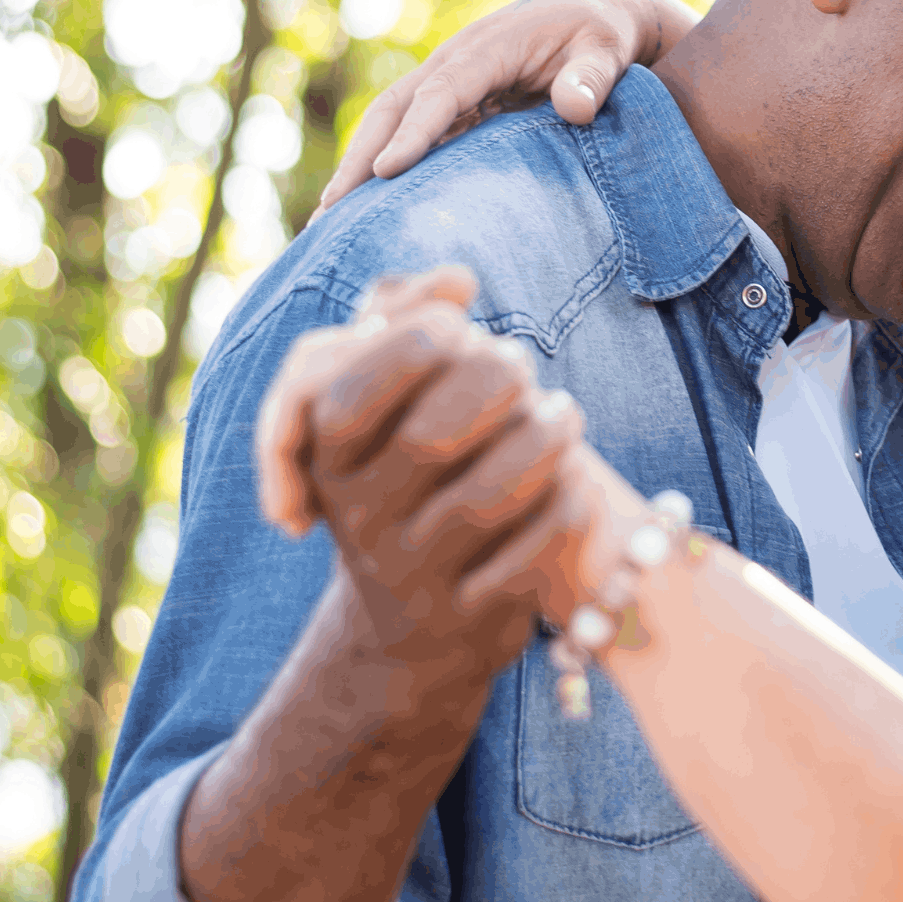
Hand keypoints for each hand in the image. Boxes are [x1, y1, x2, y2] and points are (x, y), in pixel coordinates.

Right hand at [255, 267, 587, 673]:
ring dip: (542, 441)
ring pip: (487, 499)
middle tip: (522, 364)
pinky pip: (530, 557)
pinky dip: (564, 508)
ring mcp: (413, 575)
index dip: (411, 344)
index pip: (349, 395)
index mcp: (326, 460)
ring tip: (566, 413)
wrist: (410, 623)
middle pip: (431, 439)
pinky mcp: (468, 618)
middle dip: (492, 384)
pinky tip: (576, 478)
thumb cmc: (406, 477)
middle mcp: (360, 520)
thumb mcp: (381, 406)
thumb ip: (401, 319)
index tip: (461, 325)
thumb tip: (456, 278)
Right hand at [314, 0, 699, 213]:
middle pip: (394, 107)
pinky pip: (408, 135)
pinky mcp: (452, 105)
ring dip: (357, 168)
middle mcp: (455, 63)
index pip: (442, 91)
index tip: (386, 171)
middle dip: (360, 155)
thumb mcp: (606, 50)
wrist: (590, 14)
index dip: (414, 131)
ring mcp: (448, 84)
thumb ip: (592, 77)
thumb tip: (575, 108)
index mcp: (488, 48)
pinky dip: (381, 169)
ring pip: (389, 123)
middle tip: (332, 211)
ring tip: (328, 224)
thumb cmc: (600, 35)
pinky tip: (364, 213)